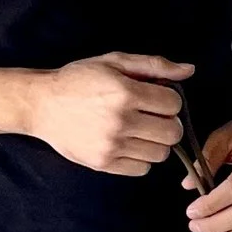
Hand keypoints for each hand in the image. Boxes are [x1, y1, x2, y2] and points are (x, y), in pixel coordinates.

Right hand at [24, 53, 193, 175]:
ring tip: (138, 129)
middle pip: (172, 133)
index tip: (155, 97)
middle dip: (167, 122)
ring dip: (155, 142)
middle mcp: (120, 121)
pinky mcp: (103, 164)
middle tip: (151, 115)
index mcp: (125, 92)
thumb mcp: (114, 62)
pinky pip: (142, 169)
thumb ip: (154, 65)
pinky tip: (127, 143)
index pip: (173, 103)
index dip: (168, 99)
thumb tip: (189, 70)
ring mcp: (111, 146)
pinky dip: (140, 158)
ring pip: (160, 154)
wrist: (41, 105)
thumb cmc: (79, 80)